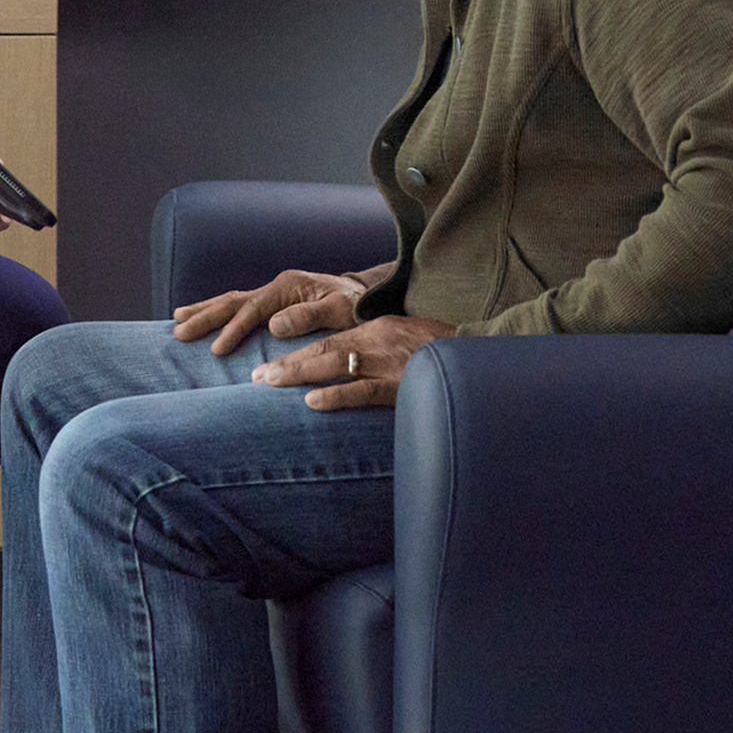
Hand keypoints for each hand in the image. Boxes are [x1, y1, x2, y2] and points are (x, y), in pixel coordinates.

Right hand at [171, 269, 367, 355]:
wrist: (365, 297)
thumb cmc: (355, 306)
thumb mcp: (340, 310)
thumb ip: (309, 316)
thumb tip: (273, 324)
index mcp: (287, 287)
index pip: (253, 310)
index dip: (233, 329)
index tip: (217, 349)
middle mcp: (276, 287)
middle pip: (232, 301)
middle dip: (205, 316)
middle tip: (179, 331)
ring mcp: (272, 294)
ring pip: (231, 301)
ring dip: (204, 311)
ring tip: (177, 320)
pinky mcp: (273, 303)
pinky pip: (239, 307)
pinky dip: (218, 312)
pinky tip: (202, 317)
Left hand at [249, 315, 451, 409]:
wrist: (476, 353)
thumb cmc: (441, 350)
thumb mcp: (403, 339)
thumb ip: (375, 349)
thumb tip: (348, 365)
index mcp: (374, 330)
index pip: (327, 340)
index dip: (295, 353)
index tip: (267, 367)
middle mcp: (374, 342)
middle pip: (322, 349)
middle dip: (287, 364)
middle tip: (256, 376)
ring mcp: (385, 363)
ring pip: (333, 365)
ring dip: (298, 374)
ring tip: (269, 383)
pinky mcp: (398, 385)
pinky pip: (362, 390)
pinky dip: (336, 395)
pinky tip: (312, 402)